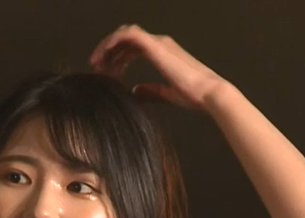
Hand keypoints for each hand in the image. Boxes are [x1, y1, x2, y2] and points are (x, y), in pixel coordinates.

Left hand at [88, 24, 228, 111]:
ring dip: (107, 46)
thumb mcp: (166, 94)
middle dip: (108, 51)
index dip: (116, 58)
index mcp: (163, 52)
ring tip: (96, 63)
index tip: (105, 73)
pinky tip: (104, 56)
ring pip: (124, 34)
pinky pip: (128, 35)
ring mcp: (158, 43)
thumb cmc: (193, 96)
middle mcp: (160, 43)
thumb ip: (151, 91)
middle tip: (96, 68)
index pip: (133, 47)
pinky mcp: (156, 47)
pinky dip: (113, 42)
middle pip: (126, 38)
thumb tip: (136, 91)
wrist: (208, 93)